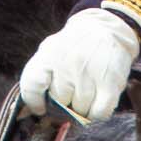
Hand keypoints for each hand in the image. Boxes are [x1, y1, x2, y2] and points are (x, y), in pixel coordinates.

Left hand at [18, 7, 140, 123]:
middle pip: (59, 103)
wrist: (106, 26)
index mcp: (48, 55)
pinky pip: (98, 113)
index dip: (34, 103)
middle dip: (64, 104)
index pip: (32, 87)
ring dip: (82, 108)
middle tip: (72, 93)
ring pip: (80, 110)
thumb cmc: (73, 46)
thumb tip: (30, 112)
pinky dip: (96, 114)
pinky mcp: (110, 83)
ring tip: (86, 91)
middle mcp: (67, 63)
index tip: (41, 108)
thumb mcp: (50, 51)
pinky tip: (97, 102)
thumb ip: (37, 79)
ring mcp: (89, 73)